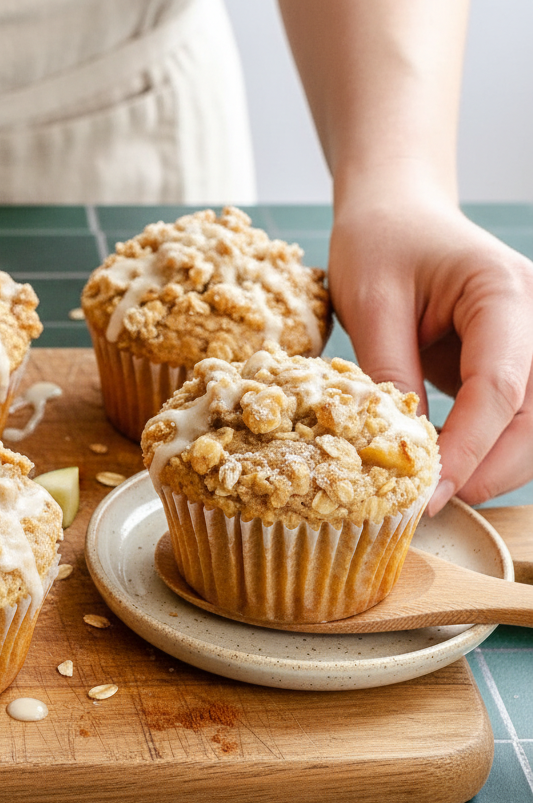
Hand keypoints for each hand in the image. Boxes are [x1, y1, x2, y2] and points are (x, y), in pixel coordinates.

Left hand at [328, 193, 532, 512]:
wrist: (396, 212)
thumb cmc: (380, 243)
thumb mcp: (369, 300)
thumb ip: (388, 369)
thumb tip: (399, 445)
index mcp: (503, 291)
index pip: (499, 386)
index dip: (468, 448)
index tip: (431, 493)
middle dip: (489, 468)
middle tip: (432, 504)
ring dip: (494, 466)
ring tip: (437, 493)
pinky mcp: (517, 359)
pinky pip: (517, 416)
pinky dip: (488, 448)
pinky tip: (448, 470)